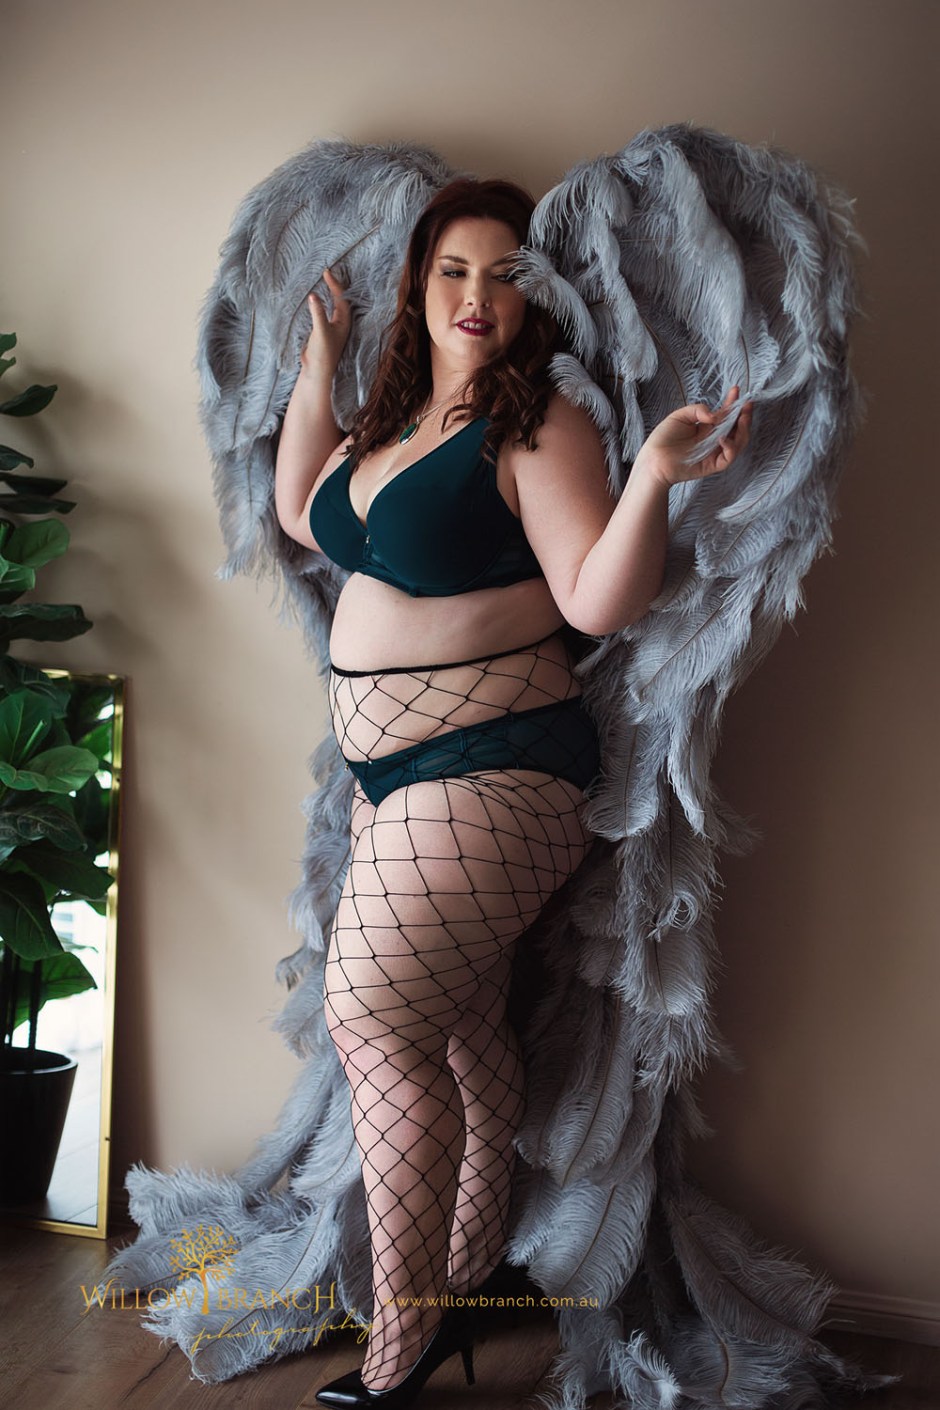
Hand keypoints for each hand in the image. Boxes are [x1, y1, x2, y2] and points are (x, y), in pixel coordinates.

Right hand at [301, 266, 351, 378]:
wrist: (316, 372)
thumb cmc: (322, 354)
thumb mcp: (320, 331)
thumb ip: (317, 313)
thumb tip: (313, 295)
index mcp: (344, 322)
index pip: (341, 298)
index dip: (334, 284)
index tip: (326, 272)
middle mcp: (340, 323)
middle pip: (339, 300)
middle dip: (333, 286)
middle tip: (325, 273)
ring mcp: (332, 327)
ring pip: (332, 306)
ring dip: (328, 294)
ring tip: (322, 282)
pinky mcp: (323, 331)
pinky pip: (323, 312)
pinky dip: (319, 303)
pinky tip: (314, 299)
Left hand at [637, 387, 753, 487]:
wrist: (653, 459)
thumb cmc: (663, 438)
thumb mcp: (679, 416)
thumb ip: (697, 410)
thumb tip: (714, 415)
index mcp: (706, 428)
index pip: (725, 415)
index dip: (732, 403)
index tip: (736, 390)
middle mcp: (713, 440)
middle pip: (736, 428)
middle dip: (744, 416)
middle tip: (746, 405)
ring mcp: (714, 452)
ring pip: (738, 443)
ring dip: (743, 430)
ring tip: (742, 418)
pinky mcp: (712, 466)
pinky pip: (728, 458)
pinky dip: (729, 447)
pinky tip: (723, 438)